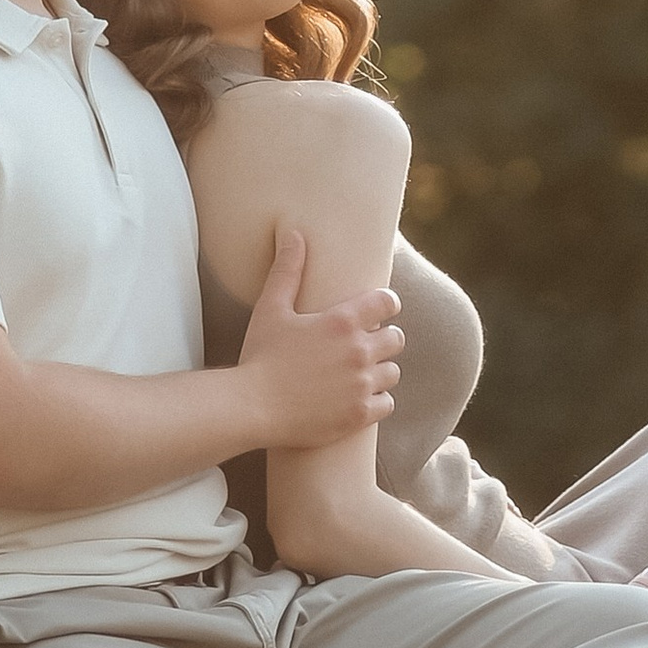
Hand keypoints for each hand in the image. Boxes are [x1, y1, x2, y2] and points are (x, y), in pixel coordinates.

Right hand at [238, 222, 403, 451]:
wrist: (251, 407)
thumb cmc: (259, 356)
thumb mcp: (271, 308)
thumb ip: (288, 269)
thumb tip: (294, 233)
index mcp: (343, 321)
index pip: (387, 302)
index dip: (385, 305)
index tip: (379, 311)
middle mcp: (359, 351)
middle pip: (396, 339)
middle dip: (384, 340)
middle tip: (366, 346)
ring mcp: (362, 385)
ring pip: (393, 372)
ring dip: (381, 371)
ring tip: (362, 374)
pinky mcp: (359, 414)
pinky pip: (388, 403)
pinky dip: (378, 401)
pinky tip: (359, 398)